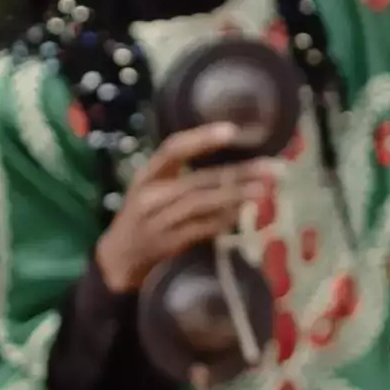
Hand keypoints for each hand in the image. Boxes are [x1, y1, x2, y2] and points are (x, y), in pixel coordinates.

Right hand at [93, 124, 264, 295]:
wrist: (119, 258)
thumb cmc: (144, 215)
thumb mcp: (152, 187)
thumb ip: (181, 174)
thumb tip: (234, 162)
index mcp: (147, 175)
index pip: (173, 149)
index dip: (202, 138)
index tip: (232, 131)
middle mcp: (150, 196)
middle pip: (198, 180)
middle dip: (237, 173)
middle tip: (270, 167)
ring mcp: (159, 221)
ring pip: (201, 204)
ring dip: (235, 196)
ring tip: (263, 190)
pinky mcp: (168, 244)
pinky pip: (201, 229)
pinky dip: (223, 220)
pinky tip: (242, 213)